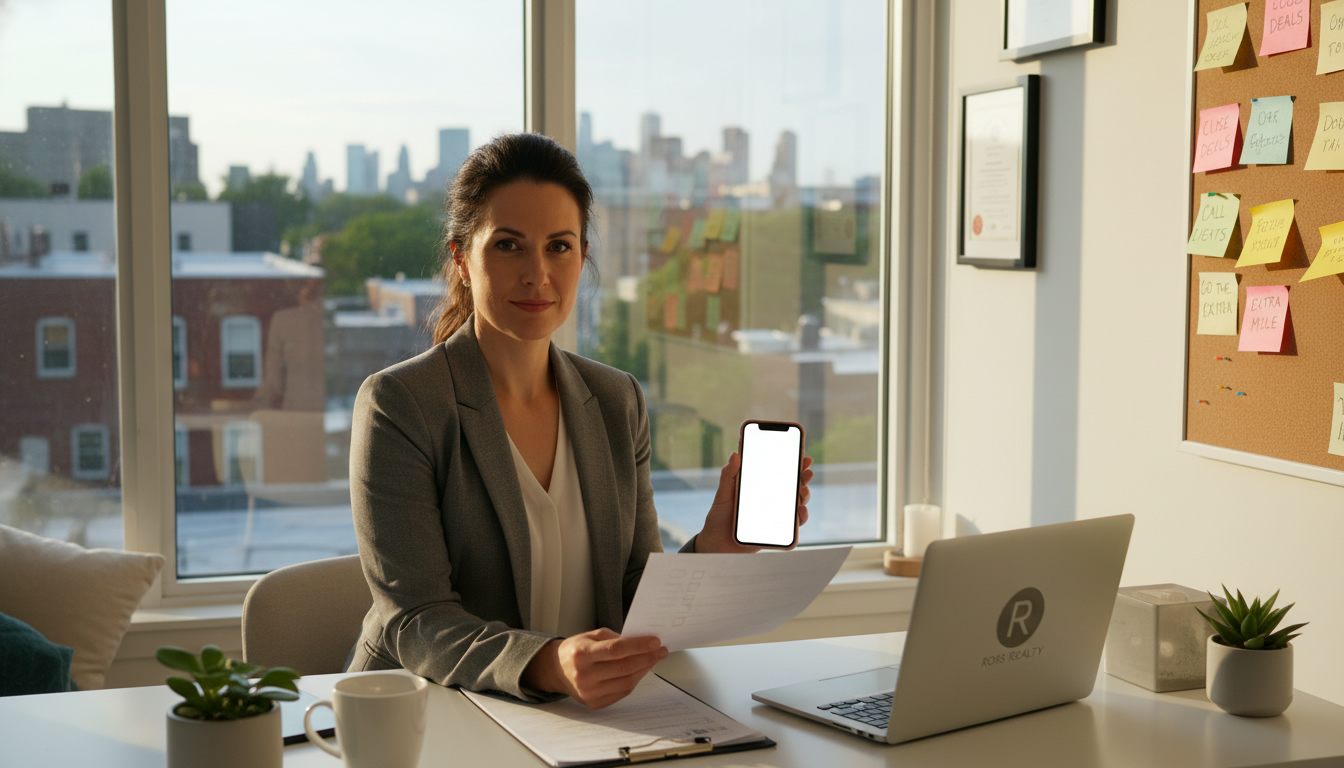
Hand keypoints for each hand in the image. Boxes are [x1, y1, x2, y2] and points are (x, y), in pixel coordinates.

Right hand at [522, 628, 666, 708]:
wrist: (557, 670)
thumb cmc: (576, 650)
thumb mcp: (591, 636)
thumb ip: (615, 638)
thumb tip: (641, 643)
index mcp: (582, 654)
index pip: (616, 650)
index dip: (638, 646)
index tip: (655, 641)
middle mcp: (584, 675)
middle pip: (624, 667)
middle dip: (647, 658)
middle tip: (660, 650)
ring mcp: (589, 692)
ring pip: (627, 682)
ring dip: (644, 670)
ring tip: (653, 659)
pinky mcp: (595, 703)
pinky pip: (622, 692)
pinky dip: (635, 680)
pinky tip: (641, 670)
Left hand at [694, 452, 812, 552]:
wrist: (716, 540)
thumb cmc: (719, 514)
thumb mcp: (724, 491)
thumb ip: (729, 473)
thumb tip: (735, 454)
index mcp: (761, 487)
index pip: (782, 473)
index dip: (795, 464)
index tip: (805, 458)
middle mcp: (771, 500)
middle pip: (794, 487)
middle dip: (804, 479)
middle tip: (807, 473)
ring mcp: (775, 516)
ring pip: (797, 505)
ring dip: (805, 497)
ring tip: (803, 491)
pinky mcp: (775, 531)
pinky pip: (792, 526)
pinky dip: (800, 518)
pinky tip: (800, 511)